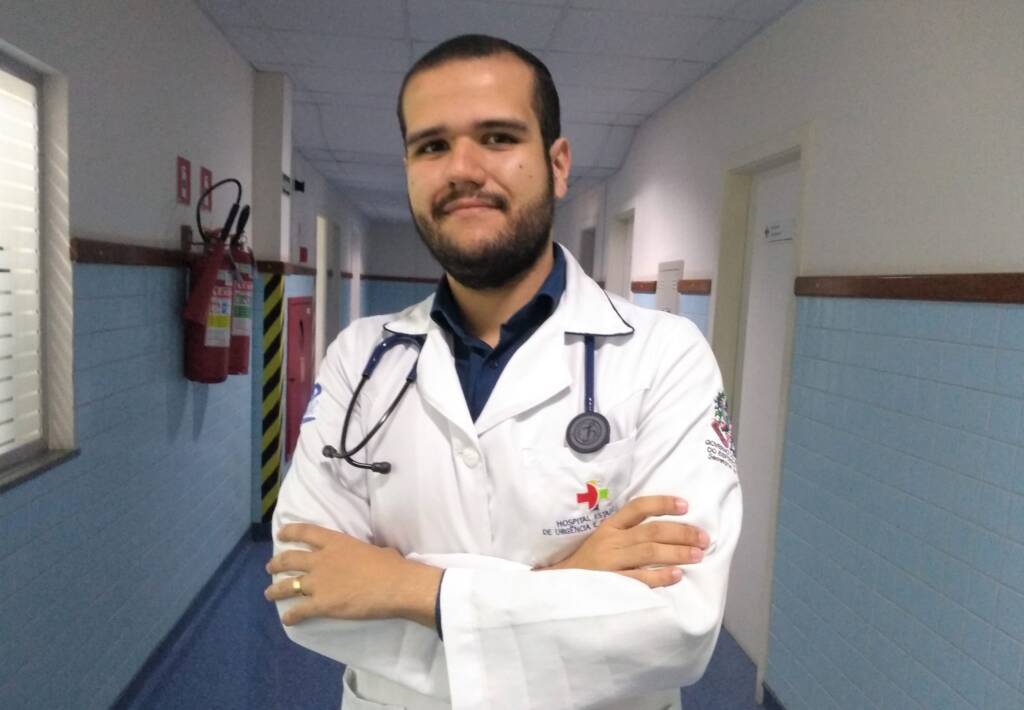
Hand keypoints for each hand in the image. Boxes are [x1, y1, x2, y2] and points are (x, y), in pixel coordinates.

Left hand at [264, 524, 441, 626]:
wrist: (395, 585)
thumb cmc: (391, 565)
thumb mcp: (376, 549)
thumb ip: (366, 552)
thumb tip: (377, 555)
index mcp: (335, 542)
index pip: (306, 532)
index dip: (290, 532)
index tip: (281, 534)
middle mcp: (321, 560)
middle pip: (290, 559)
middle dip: (276, 563)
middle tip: (270, 567)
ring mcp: (318, 582)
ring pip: (287, 585)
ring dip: (275, 590)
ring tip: (269, 594)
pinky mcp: (321, 604)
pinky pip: (299, 610)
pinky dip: (291, 616)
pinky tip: (287, 620)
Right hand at [541, 496, 707, 587]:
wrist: (559, 587)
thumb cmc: (588, 564)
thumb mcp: (603, 541)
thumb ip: (627, 535)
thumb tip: (666, 532)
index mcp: (610, 527)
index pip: (638, 508)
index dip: (663, 503)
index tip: (686, 505)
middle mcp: (612, 540)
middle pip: (652, 531)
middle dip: (681, 532)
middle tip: (704, 537)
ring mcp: (611, 561)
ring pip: (650, 551)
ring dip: (677, 552)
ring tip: (698, 555)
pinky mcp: (611, 583)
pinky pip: (640, 578)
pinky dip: (660, 576)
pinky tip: (677, 575)